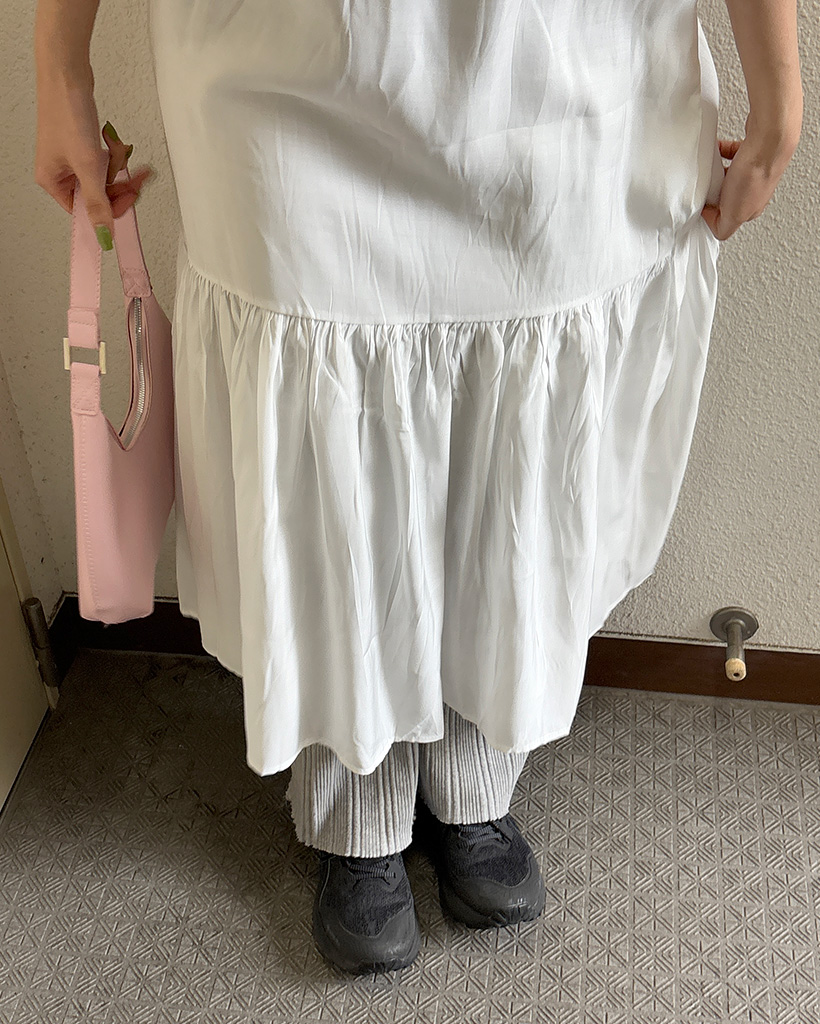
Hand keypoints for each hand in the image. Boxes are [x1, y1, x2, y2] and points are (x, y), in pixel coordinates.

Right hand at [34, 66, 153, 248]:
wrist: (67, 75)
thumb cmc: (67, 113)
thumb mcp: (87, 165)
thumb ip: (97, 203)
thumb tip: (104, 235)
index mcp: (52, 183)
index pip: (85, 212)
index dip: (110, 209)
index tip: (130, 201)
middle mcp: (59, 173)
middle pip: (98, 195)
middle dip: (117, 183)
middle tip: (136, 177)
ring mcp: (71, 159)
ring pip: (104, 178)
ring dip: (116, 165)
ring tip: (115, 148)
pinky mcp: (82, 145)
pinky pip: (105, 161)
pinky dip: (112, 154)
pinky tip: (112, 141)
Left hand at [701, 111, 800, 241]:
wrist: (769, 139)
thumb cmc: (756, 174)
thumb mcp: (734, 214)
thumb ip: (724, 228)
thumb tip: (718, 231)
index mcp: (752, 209)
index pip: (728, 220)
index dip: (711, 215)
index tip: (702, 207)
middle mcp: (755, 190)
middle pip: (727, 198)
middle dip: (713, 194)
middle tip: (705, 189)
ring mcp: (754, 170)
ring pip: (728, 177)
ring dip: (717, 174)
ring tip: (710, 170)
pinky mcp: (752, 151)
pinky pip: (731, 154)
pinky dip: (721, 152)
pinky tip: (717, 150)